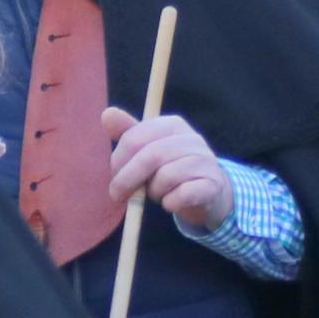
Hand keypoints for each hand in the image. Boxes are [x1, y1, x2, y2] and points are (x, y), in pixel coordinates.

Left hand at [103, 105, 234, 231]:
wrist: (207, 192)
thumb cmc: (170, 168)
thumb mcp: (148, 149)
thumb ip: (128, 133)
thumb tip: (107, 114)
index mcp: (172, 124)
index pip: (134, 138)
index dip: (118, 160)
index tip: (113, 176)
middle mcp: (191, 138)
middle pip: (149, 156)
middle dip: (127, 179)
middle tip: (117, 195)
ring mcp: (205, 161)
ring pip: (165, 178)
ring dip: (153, 192)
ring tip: (157, 193)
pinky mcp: (211, 185)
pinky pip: (181, 196)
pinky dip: (169, 203)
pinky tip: (170, 202)